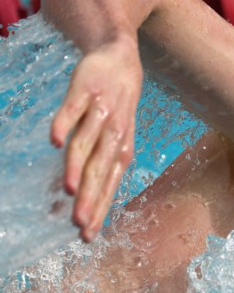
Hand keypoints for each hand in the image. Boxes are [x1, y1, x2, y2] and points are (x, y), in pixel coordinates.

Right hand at [50, 35, 141, 241]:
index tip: (87, 235)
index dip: (99, 209)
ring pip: (87, 144)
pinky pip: (72, 109)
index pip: (110, 184)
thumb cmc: (118, 105)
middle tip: (78, 223)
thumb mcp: (119, 137)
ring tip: (68, 190)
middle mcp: (114, 134)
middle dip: (90, 198)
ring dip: (78, 167)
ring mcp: (99, 112)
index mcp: (121, 149)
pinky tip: (52, 141)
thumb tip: (86, 195)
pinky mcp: (85, 91)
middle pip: (100, 170)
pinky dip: (63, 123)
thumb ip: (102, 164)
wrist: (122, 56)